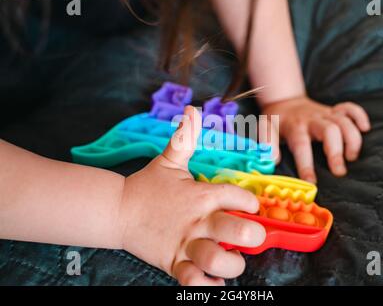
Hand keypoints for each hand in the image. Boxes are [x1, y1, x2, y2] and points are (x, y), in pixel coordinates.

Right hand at [118, 106, 265, 285]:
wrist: (116, 210)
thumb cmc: (147, 187)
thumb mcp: (168, 160)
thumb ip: (184, 137)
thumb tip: (191, 110)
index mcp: (200, 194)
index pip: (237, 197)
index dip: (251, 203)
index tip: (252, 207)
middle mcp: (197, 220)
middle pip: (236, 229)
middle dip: (253, 234)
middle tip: (253, 235)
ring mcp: (184, 243)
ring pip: (216, 259)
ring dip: (232, 263)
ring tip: (233, 259)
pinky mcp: (172, 262)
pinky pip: (193, 280)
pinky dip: (207, 285)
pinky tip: (215, 282)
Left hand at [260, 97, 370, 182]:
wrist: (284, 100)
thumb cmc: (276, 120)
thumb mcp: (265, 129)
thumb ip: (267, 144)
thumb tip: (273, 161)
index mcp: (295, 126)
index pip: (301, 145)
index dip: (306, 164)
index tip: (311, 182)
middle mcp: (313, 119)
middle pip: (330, 130)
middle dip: (336, 151)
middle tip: (339, 172)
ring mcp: (325, 113)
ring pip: (344, 121)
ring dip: (352, 138)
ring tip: (352, 158)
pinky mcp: (334, 110)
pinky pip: (350, 107)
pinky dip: (360, 116)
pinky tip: (365, 129)